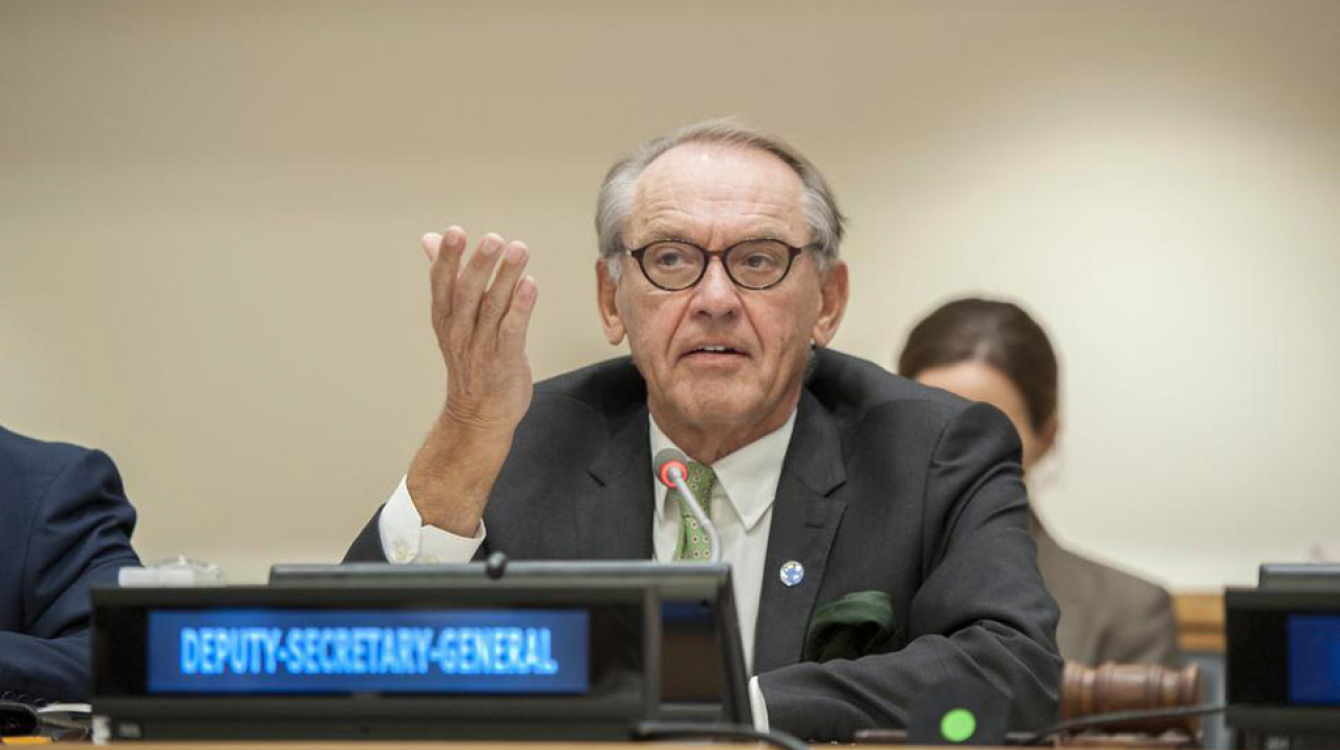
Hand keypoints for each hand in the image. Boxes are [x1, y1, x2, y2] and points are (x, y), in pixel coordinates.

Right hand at [424, 227, 537, 434]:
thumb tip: (429, 239)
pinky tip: (530, 285)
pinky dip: (521, 307)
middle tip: (493, 238)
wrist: (478, 414)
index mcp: (445, 318)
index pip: (441, 284)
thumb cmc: (469, 360)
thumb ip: (446, 277)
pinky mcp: (505, 360)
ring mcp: (482, 346)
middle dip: (479, 264)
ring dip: (506, 277)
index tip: (453, 232)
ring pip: (493, 307)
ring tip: (518, 250)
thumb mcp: (451, 318)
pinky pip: (512, 330)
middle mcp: (461, 330)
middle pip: (468, 293)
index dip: (447, 258)